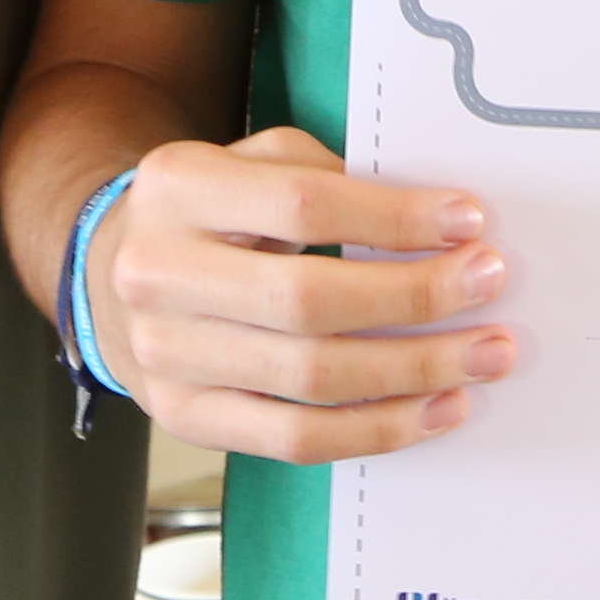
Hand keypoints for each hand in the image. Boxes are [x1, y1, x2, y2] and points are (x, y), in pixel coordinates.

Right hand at [95, 128, 516, 461]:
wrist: (111, 273)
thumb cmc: (207, 213)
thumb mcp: (249, 161)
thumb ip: (327, 176)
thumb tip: (437, 225)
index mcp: (176, 189)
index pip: (302, 204)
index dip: (394, 217)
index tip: (467, 221)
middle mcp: (158, 274)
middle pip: (309, 300)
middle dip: (417, 296)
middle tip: (488, 284)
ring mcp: (166, 356)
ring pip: (311, 379)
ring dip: (415, 371)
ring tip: (482, 355)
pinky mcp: (186, 417)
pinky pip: (296, 439)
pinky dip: (378, 428)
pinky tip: (433, 408)